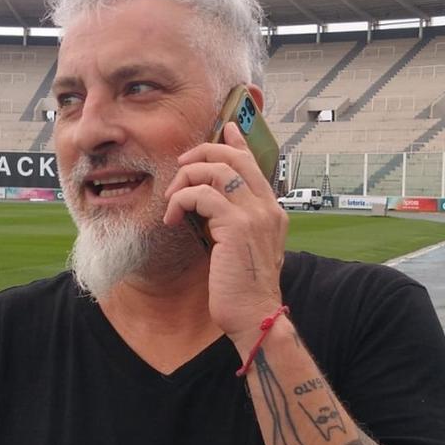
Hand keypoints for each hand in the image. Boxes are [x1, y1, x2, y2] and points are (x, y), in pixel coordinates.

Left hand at [163, 122, 288, 343]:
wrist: (255, 317)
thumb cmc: (244, 289)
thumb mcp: (243, 248)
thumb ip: (235, 222)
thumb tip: (212, 207)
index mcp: (272, 211)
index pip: (254, 163)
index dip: (236, 142)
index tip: (224, 128)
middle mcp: (268, 207)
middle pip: (235, 158)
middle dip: (203, 154)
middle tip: (181, 166)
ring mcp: (255, 215)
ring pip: (216, 171)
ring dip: (186, 179)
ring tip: (172, 200)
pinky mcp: (237, 226)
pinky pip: (202, 195)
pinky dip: (181, 201)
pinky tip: (172, 218)